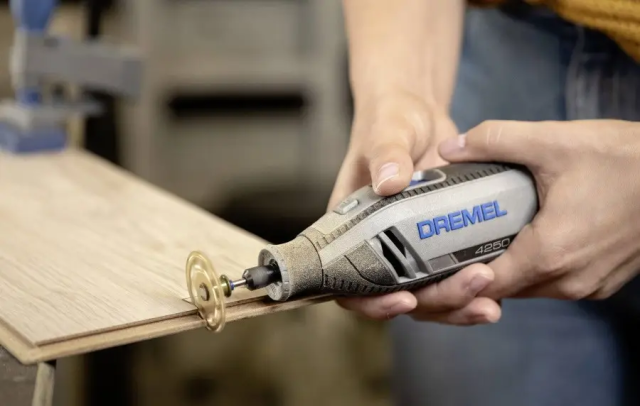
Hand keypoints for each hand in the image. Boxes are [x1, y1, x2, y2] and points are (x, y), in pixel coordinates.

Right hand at [330, 92, 506, 324]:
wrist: (419, 116)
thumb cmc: (390, 122)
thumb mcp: (386, 132)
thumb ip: (386, 153)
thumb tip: (389, 182)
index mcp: (352, 227)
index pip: (347, 280)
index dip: (371, 302)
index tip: (404, 299)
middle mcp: (378, 245)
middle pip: (397, 296)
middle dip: (435, 302)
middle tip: (472, 286)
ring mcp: (410, 248)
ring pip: (427, 296)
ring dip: (458, 306)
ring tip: (491, 305)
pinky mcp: (438, 244)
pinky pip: (450, 277)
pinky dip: (471, 292)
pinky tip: (499, 292)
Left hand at [437, 119, 639, 305]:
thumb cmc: (624, 158)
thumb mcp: (553, 140)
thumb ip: (495, 140)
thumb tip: (448, 149)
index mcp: (550, 254)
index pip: (483, 285)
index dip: (452, 278)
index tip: (430, 262)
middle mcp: (569, 281)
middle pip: (502, 289)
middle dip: (473, 272)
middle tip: (447, 245)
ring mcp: (589, 285)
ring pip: (528, 287)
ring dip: (504, 269)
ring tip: (478, 239)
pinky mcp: (603, 281)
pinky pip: (553, 283)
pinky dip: (532, 268)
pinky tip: (520, 238)